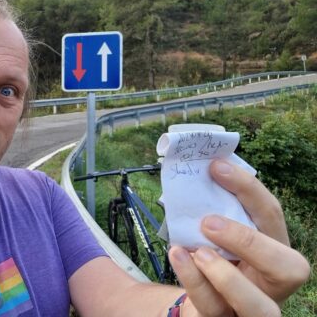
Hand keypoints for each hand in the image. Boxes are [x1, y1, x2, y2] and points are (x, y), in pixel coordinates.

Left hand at [168, 159, 309, 316]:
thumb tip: (198, 169)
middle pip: (290, 268)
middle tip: (209, 222)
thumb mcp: (219, 234)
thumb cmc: (214, 259)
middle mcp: (272, 282)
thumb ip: (216, 210)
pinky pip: (214, 308)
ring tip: (197, 251)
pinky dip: (193, 281)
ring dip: (225, 275)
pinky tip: (178, 256)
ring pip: (259, 306)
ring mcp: (252, 309)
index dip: (248, 189)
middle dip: (250, 241)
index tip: (216, 166)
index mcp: (274, 249)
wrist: (200, 299)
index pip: (272, 216)